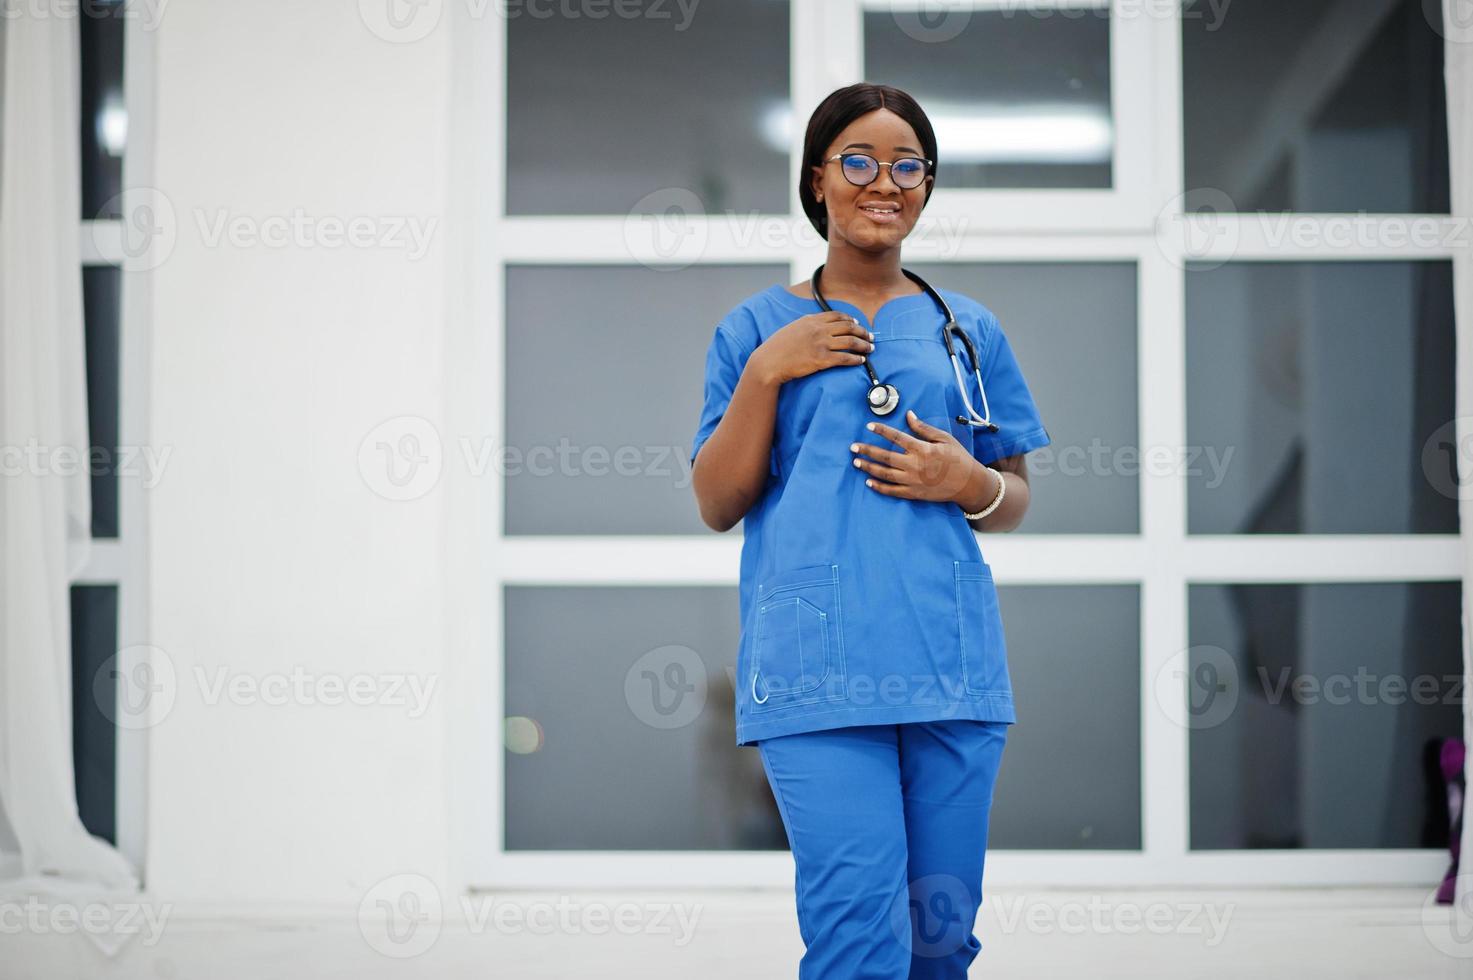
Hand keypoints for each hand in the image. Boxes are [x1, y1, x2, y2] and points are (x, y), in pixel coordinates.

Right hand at [750, 312, 873, 385]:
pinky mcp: (821, 359)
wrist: (769, 362)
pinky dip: (856, 359)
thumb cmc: (777, 347)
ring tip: (870, 349)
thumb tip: (818, 324)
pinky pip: (844, 358)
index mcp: (811, 320)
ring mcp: (821, 344)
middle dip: (863, 332)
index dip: (851, 319)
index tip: (857, 323)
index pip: (837, 316)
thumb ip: (807, 325)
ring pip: (850, 342)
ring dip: (864, 345)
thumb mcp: (792, 328)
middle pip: (848, 327)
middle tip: (870, 337)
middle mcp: (818, 329)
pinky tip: (861, 361)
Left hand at [850, 409, 981, 503]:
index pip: (896, 437)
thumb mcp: (943, 438)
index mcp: (922, 449)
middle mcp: (914, 465)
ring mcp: (912, 481)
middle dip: (866, 451)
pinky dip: (879, 487)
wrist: (968, 483)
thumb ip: (923, 428)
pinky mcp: (914, 493)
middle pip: (884, 456)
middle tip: (853, 447)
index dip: (881, 430)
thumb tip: (909, 415)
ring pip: (884, 474)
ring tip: (856, 463)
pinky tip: (869, 482)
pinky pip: (892, 491)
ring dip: (868, 468)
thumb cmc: (957, 458)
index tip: (869, 425)